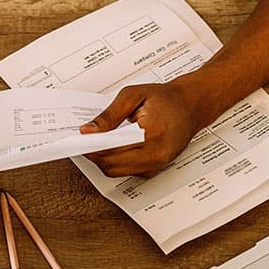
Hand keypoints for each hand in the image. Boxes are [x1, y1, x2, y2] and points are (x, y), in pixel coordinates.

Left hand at [79, 79, 204, 177]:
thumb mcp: (132, 96)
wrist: (191, 105)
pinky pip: (127, 170)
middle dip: (94, 154)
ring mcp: (157, 166)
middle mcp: (156, 157)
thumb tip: (88, 130)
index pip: (112, 151)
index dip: (91, 146)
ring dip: (103, 158)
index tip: (77, 139)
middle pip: (112, 166)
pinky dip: (115, 160)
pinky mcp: (155, 169)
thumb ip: (109, 115)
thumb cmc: (165, 98)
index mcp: (151, 137)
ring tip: (95, 139)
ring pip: (117, 172)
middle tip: (84, 138)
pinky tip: (110, 145)